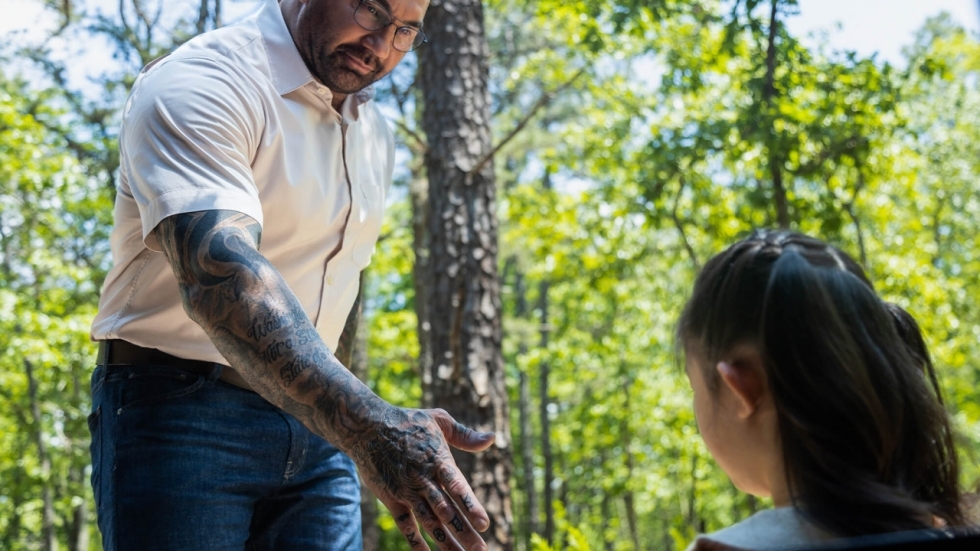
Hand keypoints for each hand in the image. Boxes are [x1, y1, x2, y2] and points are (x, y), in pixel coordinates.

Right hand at [351, 407, 495, 549]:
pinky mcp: (391, 499)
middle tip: (481, 550)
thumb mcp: (439, 420)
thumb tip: (491, 438)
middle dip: (464, 532)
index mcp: (438, 460)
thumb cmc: (407, 421)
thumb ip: (465, 435)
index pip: (457, 486)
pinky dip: (415, 541)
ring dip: (446, 541)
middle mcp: (423, 479)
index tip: (485, 524)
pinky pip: (405, 525)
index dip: (471, 506)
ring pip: (428, 522)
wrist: (366, 426)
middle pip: (446, 511)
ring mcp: (406, 491)